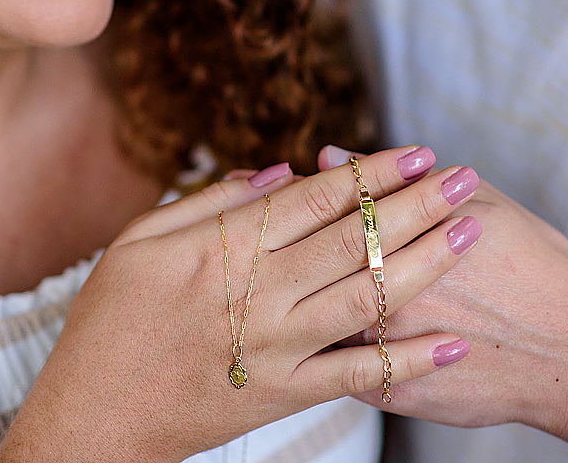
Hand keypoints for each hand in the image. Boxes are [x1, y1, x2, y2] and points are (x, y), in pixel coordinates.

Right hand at [0, 146, 479, 462]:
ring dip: (427, 263)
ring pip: (369, 298)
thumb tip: (280, 171)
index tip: (415, 152)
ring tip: (471, 233)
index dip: (372, 173)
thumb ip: (210, 201)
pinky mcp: (284, 393)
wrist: (96, 415)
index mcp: (224, 247)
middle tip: (466, 178)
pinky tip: (451, 344)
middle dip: (418, 204)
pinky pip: (359, 378)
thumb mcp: (138, 240)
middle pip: (357, 240)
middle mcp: (260, 292)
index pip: (316, 199)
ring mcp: (277, 346)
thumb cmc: (110, 320)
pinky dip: (407, 363)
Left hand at [319, 147, 567, 462]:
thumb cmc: (538, 269)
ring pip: (312, 320)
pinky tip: (335, 331)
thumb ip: (400, 180)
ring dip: (301, 299)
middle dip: (292, 248)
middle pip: (307, 264)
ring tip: (311, 285)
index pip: (320, 209)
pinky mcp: (390, 393)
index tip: (297, 194)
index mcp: (402, 236)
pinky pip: (337, 369)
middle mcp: (385, 291)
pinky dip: (328, 348)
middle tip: (294, 241)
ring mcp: (385, 348)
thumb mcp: (480, 203)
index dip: (299, 199)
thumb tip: (329, 154)